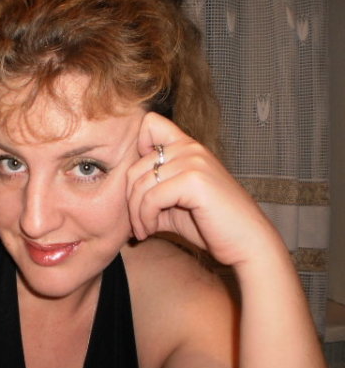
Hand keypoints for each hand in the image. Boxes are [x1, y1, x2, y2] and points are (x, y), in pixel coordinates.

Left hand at [126, 112, 281, 267]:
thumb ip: (150, 195)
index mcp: (187, 147)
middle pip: (134, 165)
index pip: (149, 123)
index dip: (136, 149)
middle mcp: (190, 148)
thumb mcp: (173, 206)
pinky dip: (145, 218)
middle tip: (137, 224)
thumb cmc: (211, 226)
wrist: (246, 244)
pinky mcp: (195, 180)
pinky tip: (151, 231)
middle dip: (129, 200)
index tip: (141, 184)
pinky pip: (152, 197)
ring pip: (140, 183)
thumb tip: (121, 199)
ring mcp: (194, 161)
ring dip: (136, 214)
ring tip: (143, 231)